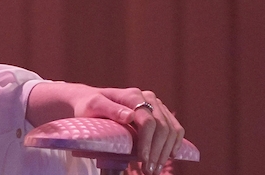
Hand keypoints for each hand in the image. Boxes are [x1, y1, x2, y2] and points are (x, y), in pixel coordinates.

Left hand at [27, 83, 184, 174]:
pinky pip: (175, 128)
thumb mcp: (93, 106)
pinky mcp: (160, 113)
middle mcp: (148, 98)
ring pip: (171, 129)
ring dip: (167, 151)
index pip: (148, 121)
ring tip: (155, 169)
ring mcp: (156, 105)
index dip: (148, 142)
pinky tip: (170, 156)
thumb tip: (130, 116)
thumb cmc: (89, 105)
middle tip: (149, 171)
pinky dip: (175, 143)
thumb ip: (110, 110)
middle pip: (162, 127)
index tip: (142, 160)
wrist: (92, 100)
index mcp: (132, 96)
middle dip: (158, 151)